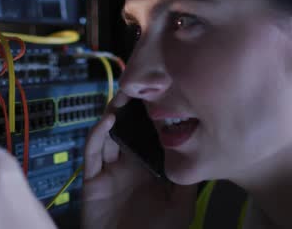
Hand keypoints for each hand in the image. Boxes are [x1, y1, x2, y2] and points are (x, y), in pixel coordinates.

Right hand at [82, 92, 196, 228]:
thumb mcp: (181, 206)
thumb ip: (186, 179)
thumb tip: (198, 150)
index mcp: (147, 168)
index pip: (147, 135)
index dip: (150, 115)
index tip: (159, 93)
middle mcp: (127, 165)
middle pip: (125, 129)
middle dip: (130, 108)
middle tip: (138, 86)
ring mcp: (109, 171)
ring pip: (108, 134)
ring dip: (113, 114)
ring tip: (123, 96)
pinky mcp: (93, 179)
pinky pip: (92, 152)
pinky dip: (98, 134)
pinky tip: (108, 120)